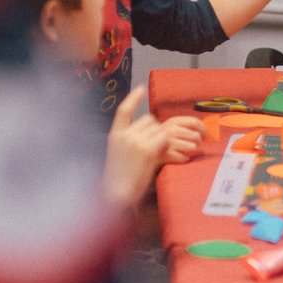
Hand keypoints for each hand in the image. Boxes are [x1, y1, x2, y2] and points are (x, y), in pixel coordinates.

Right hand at [102, 86, 205, 207]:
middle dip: (155, 130)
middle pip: (149, 120)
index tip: (140, 88)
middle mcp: (124, 135)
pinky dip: (168, 146)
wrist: (115, 194)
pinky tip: (162, 156)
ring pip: (159, 129)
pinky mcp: (147, 150)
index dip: (133, 98)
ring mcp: (135, 141)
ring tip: (154, 156)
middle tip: (154, 147)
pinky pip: (164, 139)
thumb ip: (127, 141)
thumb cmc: (118, 180)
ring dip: (162, 140)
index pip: (123, 110)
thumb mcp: (117, 155)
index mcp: (114, 135)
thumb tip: (145, 132)